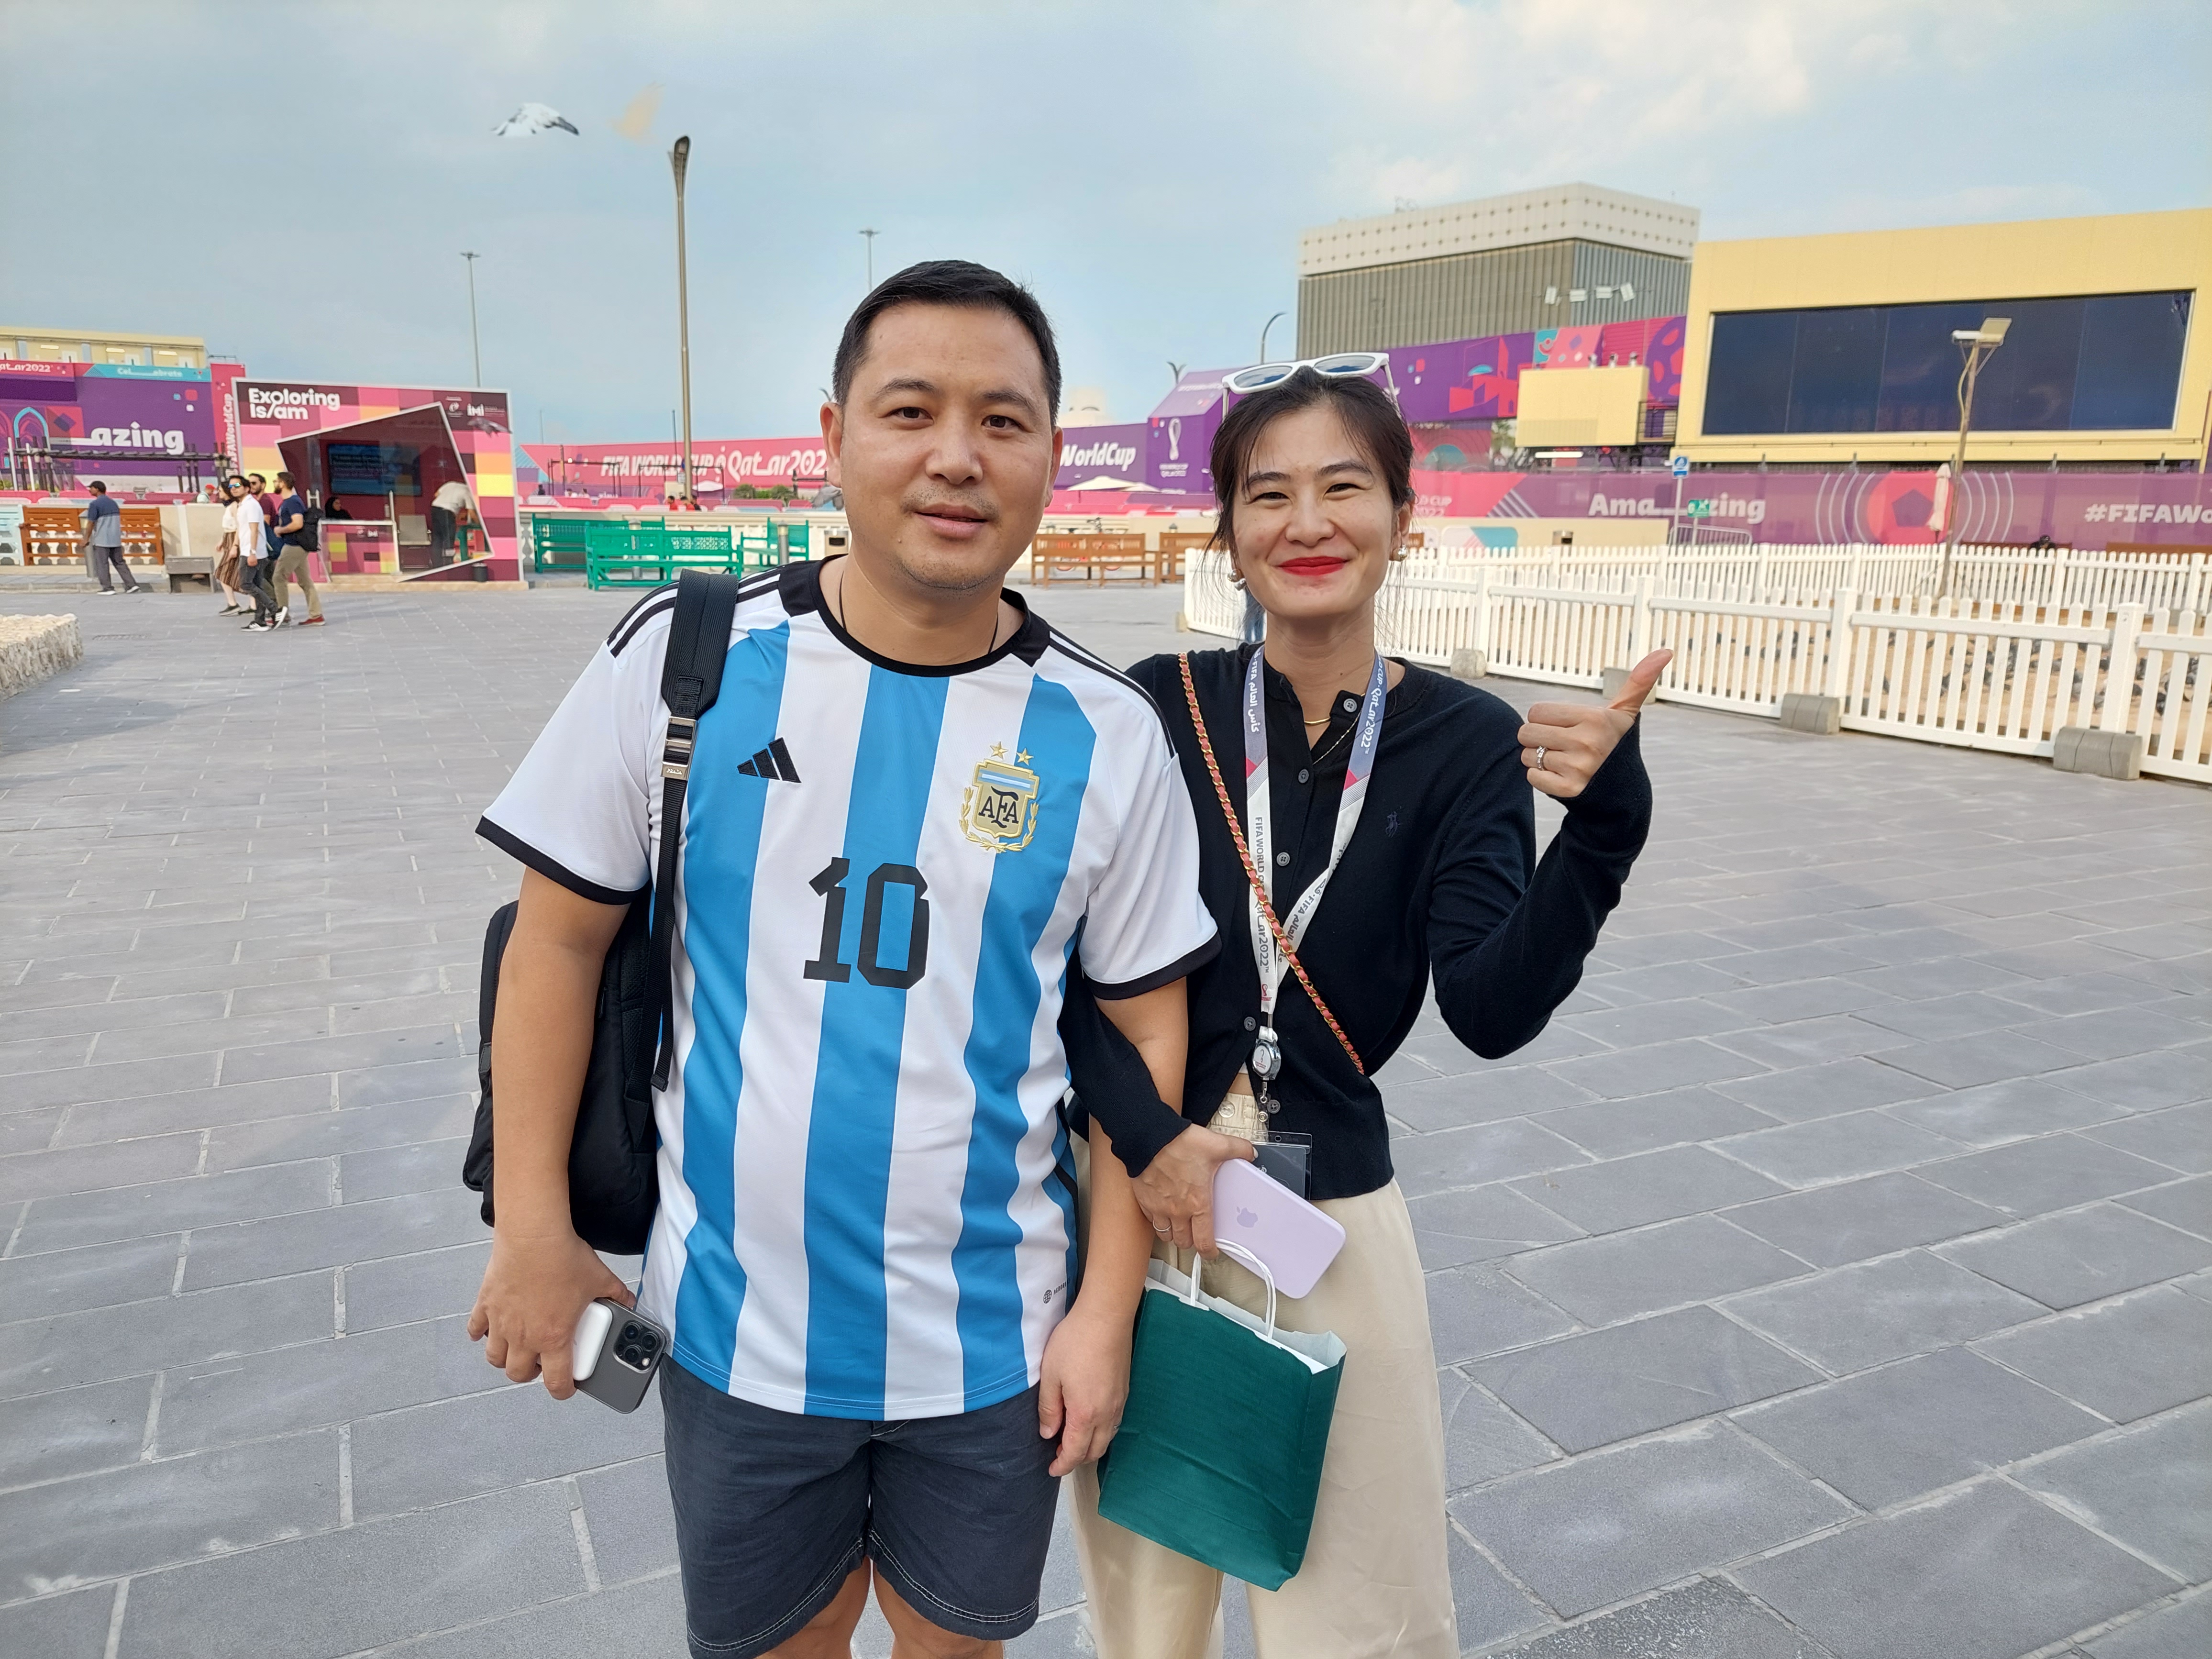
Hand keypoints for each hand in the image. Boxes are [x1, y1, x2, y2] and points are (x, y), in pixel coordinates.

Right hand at [467, 1227, 632, 1399]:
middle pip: (518, 1374)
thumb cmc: (563, 1257)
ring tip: (517, 1349)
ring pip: (494, 1358)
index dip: (563, 1390)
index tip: (566, 1387)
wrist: (534, 1235)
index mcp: (554, 1337)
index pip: (556, 1381)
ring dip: (505, 1359)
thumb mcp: (601, 1279)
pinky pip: (475, 1329)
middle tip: (541, 1363)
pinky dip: (479, 1333)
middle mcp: (524, 1336)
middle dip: (530, 1374)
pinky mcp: (485, 1305)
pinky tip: (488, 1330)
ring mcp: (501, 1322)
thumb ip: (617, 1296)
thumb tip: (629, 1301)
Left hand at [1037, 1303, 1131, 1475]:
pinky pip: (1114, 1423)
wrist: (1106, 1317)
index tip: (1051, 1470)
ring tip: (1072, 1438)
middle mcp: (1107, 1414)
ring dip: (1090, 1445)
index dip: (1062, 1466)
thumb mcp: (1050, 1376)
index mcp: (1085, 1414)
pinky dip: (1101, 1431)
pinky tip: (1088, 1419)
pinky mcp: (1124, 1390)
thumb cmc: (1074, 1343)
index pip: (1075, 1453)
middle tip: (1059, 1454)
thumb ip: (1049, 1409)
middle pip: (1095, 1451)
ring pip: (1107, 1438)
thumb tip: (1048, 1433)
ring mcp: (1119, 1403)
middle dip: (1077, 1459)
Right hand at [1133, 1124, 1255, 1256]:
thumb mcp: (1216, 1145)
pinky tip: (1162, 1211)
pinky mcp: (1144, 1200)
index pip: (1204, 1241)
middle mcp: (1178, 1211)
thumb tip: (1250, 1153)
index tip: (1212, 1252)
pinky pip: (1151, 1219)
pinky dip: (1157, 1220)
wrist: (1149, 1138)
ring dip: (1173, 1234)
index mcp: (1198, 1203)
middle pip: (1184, 1242)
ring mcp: (1159, 1208)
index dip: (1209, 1252)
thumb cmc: (1179, 1144)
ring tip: (1179, 1226)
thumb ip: (1238, 1150)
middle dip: (1191, 1242)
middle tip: (1196, 1235)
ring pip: (1165, 1235)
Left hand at [1520, 648, 1671, 799]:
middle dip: (1539, 738)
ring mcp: (1577, 768)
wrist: (1623, 792)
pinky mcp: (1568, 789)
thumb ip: (1638, 682)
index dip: (1546, 719)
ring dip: (1540, 759)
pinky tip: (1562, 776)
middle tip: (1561, 744)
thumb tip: (1666, 651)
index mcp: (1594, 719)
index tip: (1565, 726)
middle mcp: (1586, 742)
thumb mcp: (1625, 714)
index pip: (1536, 711)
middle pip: (1527, 733)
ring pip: (1528, 756)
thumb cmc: (1616, 745)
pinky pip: (1532, 777)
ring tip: (1564, 760)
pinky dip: (1541, 778)